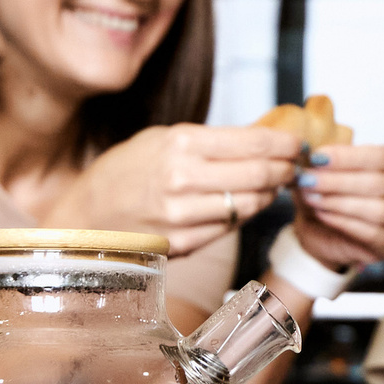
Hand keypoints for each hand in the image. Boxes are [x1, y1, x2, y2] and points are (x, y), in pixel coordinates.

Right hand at [58, 123, 302, 254]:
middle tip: (295, 164)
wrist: (84, 219)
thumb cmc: (122, 174)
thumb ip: (209, 140)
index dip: (287, 143)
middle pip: (261, 174)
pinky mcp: (185, 244)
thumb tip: (261, 139)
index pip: (255, 142)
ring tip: (274, 183)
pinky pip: (231, 227)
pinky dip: (246, 213)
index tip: (299, 143)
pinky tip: (247, 203)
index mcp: (180, 143)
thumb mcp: (161, 139)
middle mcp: (183, 180)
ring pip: (252, 204)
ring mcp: (184, 216)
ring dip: (270, 194)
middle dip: (286, 168)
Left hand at [293, 143, 383, 267]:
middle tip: (308, 180)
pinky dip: (345, 223)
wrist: (324, 231)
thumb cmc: (332, 194)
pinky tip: (324, 215)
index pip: (382, 156)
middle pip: (379, 183)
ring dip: (340, 203)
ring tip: (313, 198)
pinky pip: (374, 234)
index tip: (317, 158)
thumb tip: (313, 155)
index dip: (348, 157)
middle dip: (338, 181)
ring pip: (379, 210)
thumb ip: (324, 161)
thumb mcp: (326, 172)